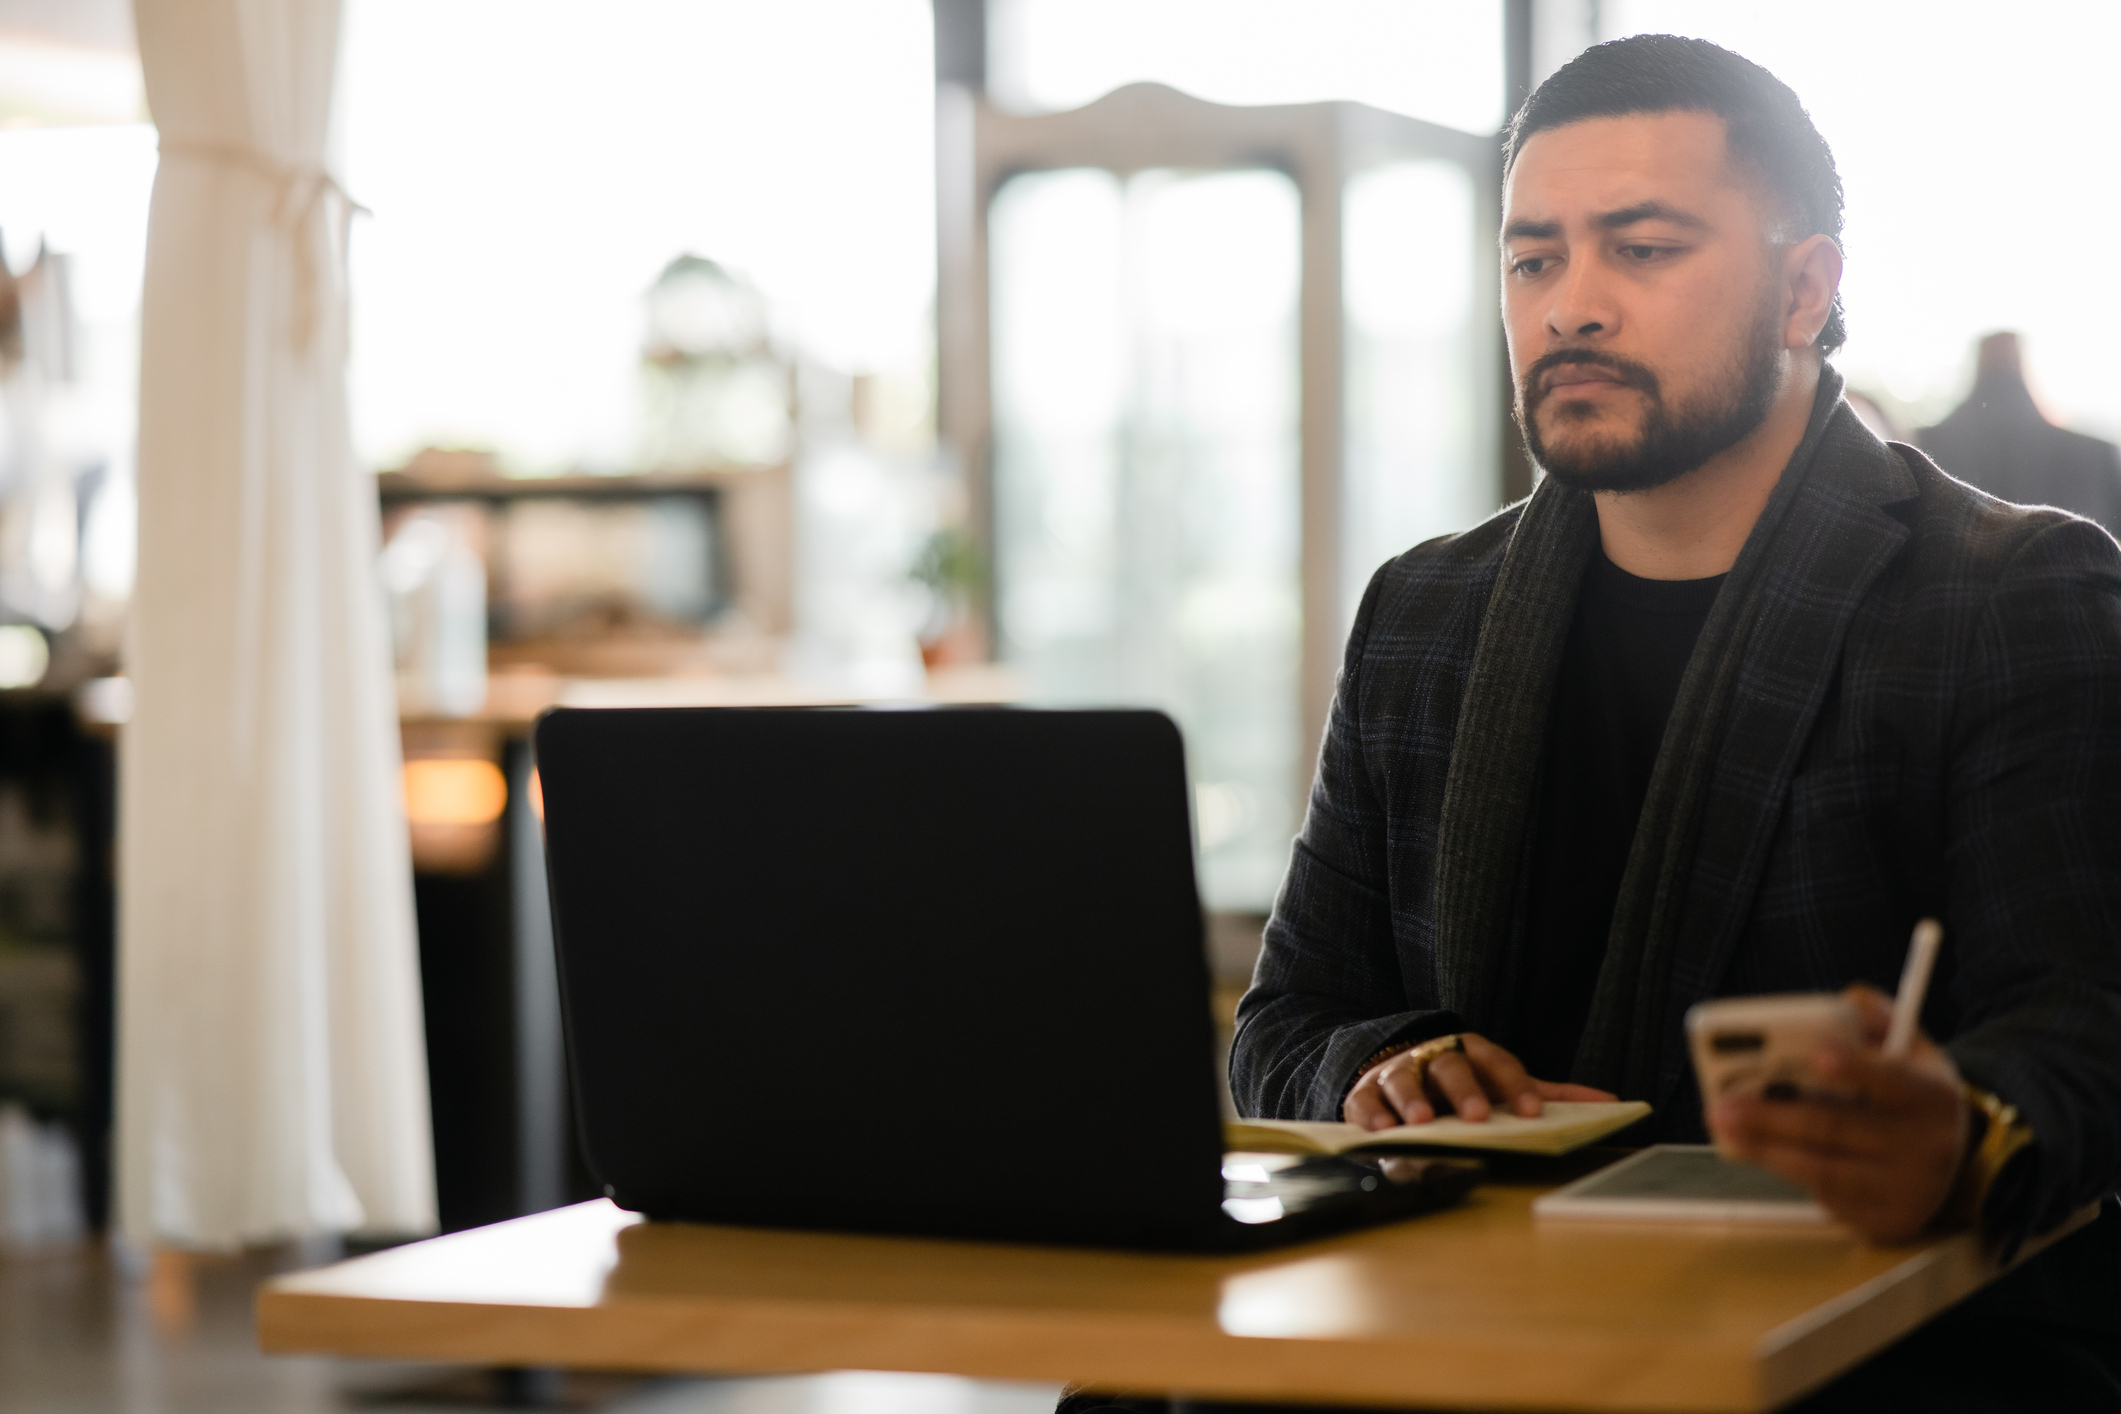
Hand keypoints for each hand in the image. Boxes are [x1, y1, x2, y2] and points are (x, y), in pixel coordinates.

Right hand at [1343, 1032, 1616, 1129]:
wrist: (1401, 1065)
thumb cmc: (1461, 1081)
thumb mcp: (1501, 1082)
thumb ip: (1548, 1093)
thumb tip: (1610, 1102)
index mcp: (1473, 1051)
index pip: (1498, 1063)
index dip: (1516, 1087)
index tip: (1532, 1114)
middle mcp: (1435, 1056)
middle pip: (1450, 1065)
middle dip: (1463, 1089)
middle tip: (1476, 1118)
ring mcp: (1398, 1072)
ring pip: (1404, 1079)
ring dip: (1411, 1099)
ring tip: (1421, 1122)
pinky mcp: (1365, 1091)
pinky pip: (1365, 1100)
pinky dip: (1372, 1114)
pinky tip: (1383, 1130)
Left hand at [1709, 984, 1969, 1243]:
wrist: (1959, 1162)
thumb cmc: (1914, 1094)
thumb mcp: (1912, 1050)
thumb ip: (1875, 1019)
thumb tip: (1841, 1000)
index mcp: (1930, 1095)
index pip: (1892, 1078)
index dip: (1854, 1067)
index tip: (1816, 1052)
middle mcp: (1924, 1146)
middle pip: (1837, 1128)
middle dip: (1772, 1115)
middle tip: (1721, 1105)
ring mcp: (1906, 1190)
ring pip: (1823, 1170)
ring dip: (1765, 1149)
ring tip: (1724, 1129)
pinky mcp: (1886, 1222)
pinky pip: (1827, 1198)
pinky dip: (1789, 1173)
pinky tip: (1760, 1152)